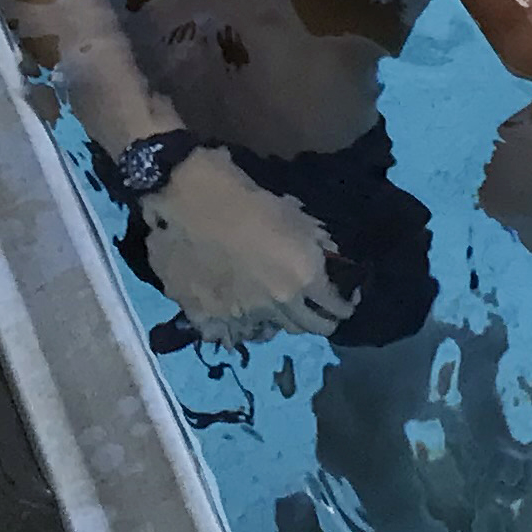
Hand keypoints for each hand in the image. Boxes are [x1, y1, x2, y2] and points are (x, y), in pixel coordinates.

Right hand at [137, 148, 351, 346]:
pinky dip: (239, 329)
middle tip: (317, 309)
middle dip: (319, 320)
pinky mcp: (206, 319)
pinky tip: (240, 316)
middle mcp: (276, 304)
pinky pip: (231, 336)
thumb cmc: (244, 195)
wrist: (184, 198)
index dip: (345, 304)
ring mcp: (240, 316)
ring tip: (277, 311)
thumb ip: (314, 243)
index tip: (347, 298)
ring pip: (270, 334)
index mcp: (303, 275)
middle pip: (309, 328)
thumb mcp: (292, 212)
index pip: (336, 307)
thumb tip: (328, 258)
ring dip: (278, 323)